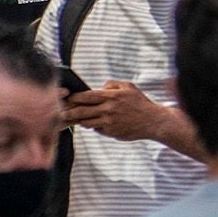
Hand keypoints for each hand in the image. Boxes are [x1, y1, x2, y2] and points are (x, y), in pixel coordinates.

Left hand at [64, 82, 187, 147]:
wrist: (154, 121)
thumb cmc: (141, 103)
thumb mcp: (129, 87)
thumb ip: (112, 84)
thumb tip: (99, 87)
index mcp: (111, 96)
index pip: (85, 96)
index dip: (74, 98)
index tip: (68, 99)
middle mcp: (108, 109)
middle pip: (80, 111)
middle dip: (69, 112)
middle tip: (62, 112)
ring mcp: (109, 122)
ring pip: (86, 122)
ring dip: (80, 120)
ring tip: (78, 118)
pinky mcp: (111, 132)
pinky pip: (97, 129)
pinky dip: (95, 126)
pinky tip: (98, 123)